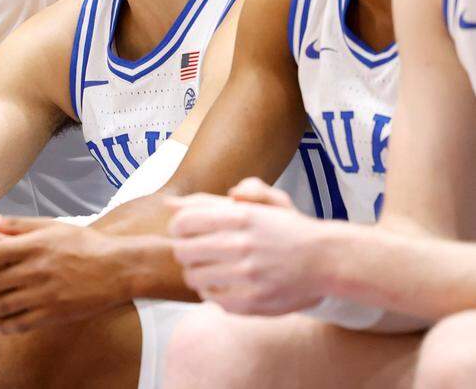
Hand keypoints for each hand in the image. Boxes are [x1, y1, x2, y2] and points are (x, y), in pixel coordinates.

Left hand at [0, 209, 121, 333]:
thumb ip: (15, 224)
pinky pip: (19, 324)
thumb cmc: (82, 243)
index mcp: (33, 245)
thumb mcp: (50, 226)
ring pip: (0, 306)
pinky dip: (2, 325)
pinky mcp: (54, 314)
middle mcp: (36, 270)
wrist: (118, 268)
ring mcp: (45, 294)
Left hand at [168, 179, 328, 315]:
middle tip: (199, 251)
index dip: (179, 227)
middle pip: (182, 251)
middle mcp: (241, 245)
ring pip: (193, 277)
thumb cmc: (288, 229)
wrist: (328, 260)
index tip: (187, 231)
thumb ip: (216, 199)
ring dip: (198, 272)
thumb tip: (171, 203)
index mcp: (240, 216)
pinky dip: (213, 292)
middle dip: (185, 250)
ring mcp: (246, 276)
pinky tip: (227, 284)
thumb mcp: (261, 201)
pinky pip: (211, 299)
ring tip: (213, 268)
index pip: (182, 222)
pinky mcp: (251, 302)